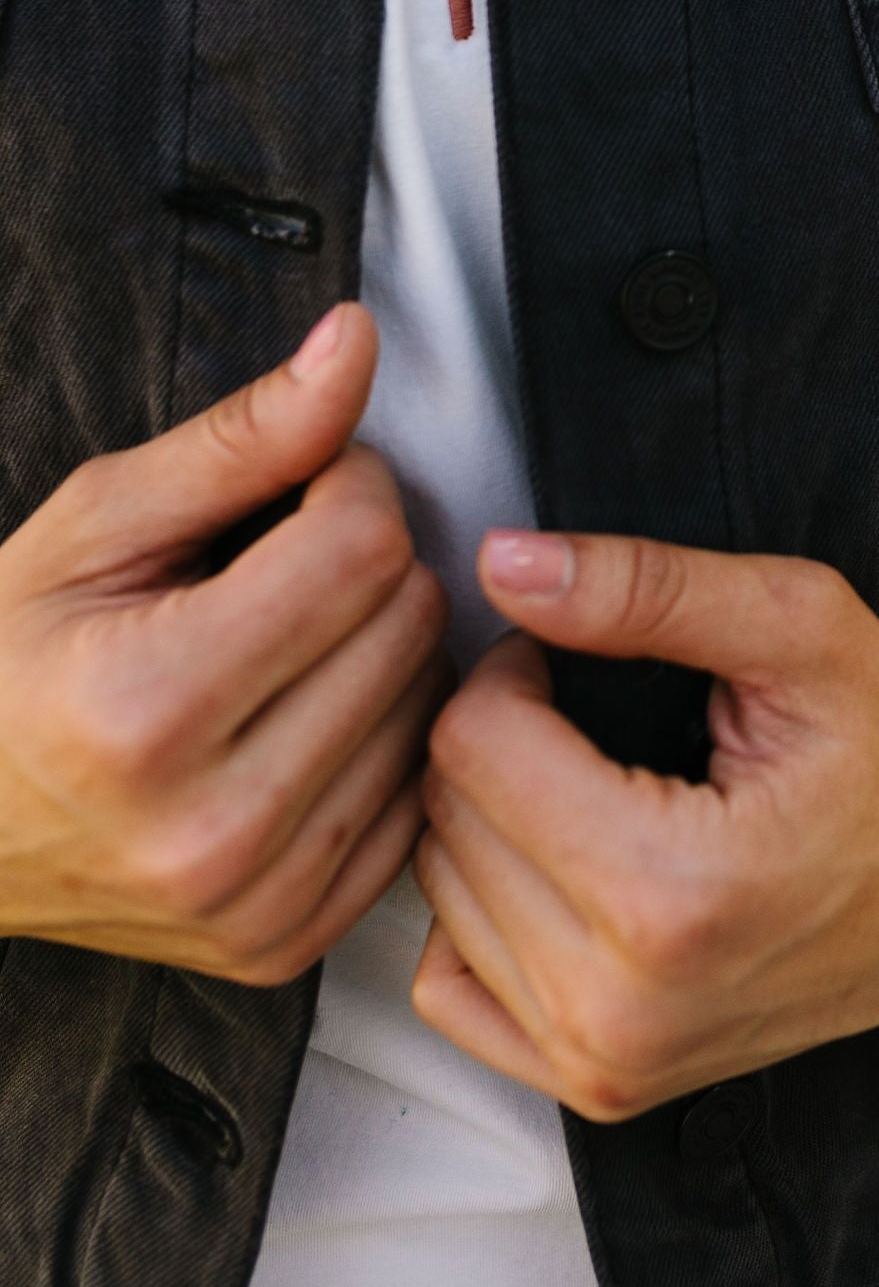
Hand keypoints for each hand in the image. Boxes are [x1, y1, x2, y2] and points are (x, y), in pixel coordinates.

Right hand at [0, 304, 450, 983]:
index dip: (347, 486)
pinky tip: (308, 716)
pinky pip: (413, 804)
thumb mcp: (99, 523)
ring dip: (383, 652)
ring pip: (428, 709)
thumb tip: (356, 343)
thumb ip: (245, 435)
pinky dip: (381, 745)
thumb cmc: (6, 663)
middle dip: (368, 561)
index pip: (363, 547)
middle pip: (408, 623)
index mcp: (148, 710)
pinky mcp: (285, 944)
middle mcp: (209, 828)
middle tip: (284, 565)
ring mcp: (252, 901)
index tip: (301, 490)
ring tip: (287, 642)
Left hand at [411, 531, 878, 1122]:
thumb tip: (504, 564)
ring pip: (441, 894)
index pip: (476, 746)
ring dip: (491, 816)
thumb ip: (644, 588)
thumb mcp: (797, 626)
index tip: (578, 653)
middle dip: (501, 735)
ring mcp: (608, 1063)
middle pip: (449, 819)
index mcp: (672, 893)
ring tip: (587, 778)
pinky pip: (450, 984)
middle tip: (588, 710)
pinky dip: (483, 910)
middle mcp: (624, 1005)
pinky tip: (561, 862)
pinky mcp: (600, 1089)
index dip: (517, 666)